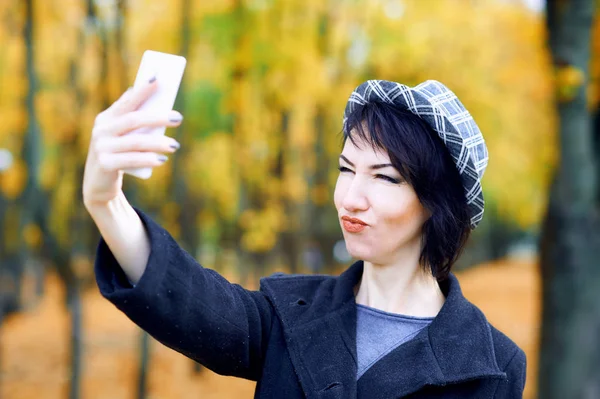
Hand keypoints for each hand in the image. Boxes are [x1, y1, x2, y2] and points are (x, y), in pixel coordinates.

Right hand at [82, 77, 182, 207]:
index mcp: (106, 119)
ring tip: (175, 145)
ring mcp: (101, 147)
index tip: (158, 79)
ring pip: (135, 142)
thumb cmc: (116, 155)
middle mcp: (101, 130)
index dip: (141, 90)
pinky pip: (130, 160)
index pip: (126, 101)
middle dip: (157, 117)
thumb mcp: (120, 135)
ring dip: (157, 142)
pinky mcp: (105, 165)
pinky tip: (161, 160)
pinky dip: (147, 159)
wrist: (98, 185)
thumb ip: (130, 117)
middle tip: (178, 117)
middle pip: (133, 120)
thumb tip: (142, 91)